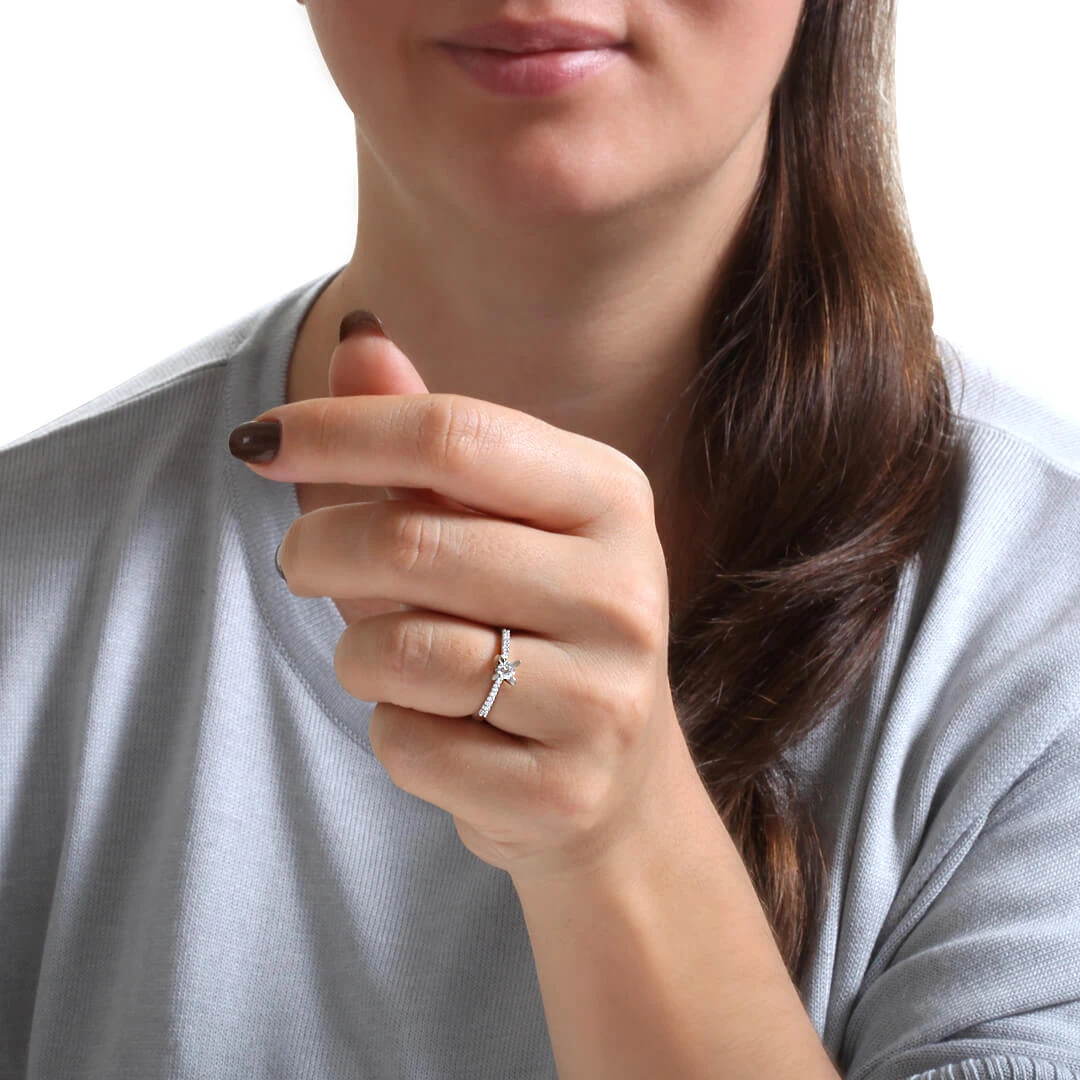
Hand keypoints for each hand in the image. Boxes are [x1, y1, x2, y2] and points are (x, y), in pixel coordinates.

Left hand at [235, 323, 701, 885]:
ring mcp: (603, 697)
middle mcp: (624, 589)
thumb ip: (429, 431)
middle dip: (316, 548)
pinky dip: (392, 733)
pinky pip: (411, 747)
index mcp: (612, 496)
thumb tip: (359, 336)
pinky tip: (438, 728)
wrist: (611, 776)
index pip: (453, 434)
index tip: (258, 442)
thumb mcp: (500, 518)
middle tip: (299, 561)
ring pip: (399, 652)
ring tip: (389, 657)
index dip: (338, 431)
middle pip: (411, 542)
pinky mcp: (563, 790)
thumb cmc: (536, 625)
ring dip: (357, 652)